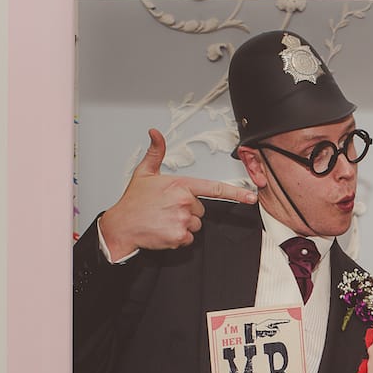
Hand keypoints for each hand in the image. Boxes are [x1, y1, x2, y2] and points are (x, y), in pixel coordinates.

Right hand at [98, 129, 256, 259]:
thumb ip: (156, 152)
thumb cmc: (133, 201)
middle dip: (188, 210)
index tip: (252, 197)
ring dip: (183, 224)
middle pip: (201, 210)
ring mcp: (183, 220)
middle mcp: (184, 202)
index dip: (236, 193)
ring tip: (164, 219)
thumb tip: (155, 132)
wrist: (121, 226)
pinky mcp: (179, 236)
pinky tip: (163, 230)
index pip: (214, 188)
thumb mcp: (144, 172)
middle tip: (167, 209)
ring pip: (196, 225)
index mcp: (180, 185)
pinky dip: (178, 238)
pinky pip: (189, 239)